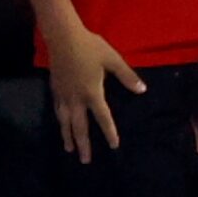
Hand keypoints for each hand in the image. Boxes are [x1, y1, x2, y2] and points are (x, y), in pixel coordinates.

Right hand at [45, 22, 145, 160]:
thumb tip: (142, 90)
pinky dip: (60, 122)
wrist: (62, 36)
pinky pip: (58, 111)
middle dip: (83, 145)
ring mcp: (64, 96)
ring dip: (68, 137)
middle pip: (80, 127)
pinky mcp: (55, 89)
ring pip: (65, 122)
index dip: (109, 133)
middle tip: (85, 161)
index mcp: (93, 93)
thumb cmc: (89, 46)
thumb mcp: (112, 59)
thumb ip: (127, 76)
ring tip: (69, 149)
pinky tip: (61, 126)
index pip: (103, 118)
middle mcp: (77, 99)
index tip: (114, 146)